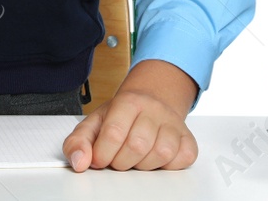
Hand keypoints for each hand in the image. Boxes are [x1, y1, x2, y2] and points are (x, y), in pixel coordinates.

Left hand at [62, 59, 199, 171]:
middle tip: (117, 159)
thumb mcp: (94, 123)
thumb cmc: (121, 117)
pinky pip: (182, 159)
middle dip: (121, 161)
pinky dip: (167, 166)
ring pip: (161, 154)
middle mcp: (154, 109)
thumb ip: (78, 142)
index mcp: (128, 101)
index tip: (99, 159)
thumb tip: (79, 162)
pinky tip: (155, 159)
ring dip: (143, 165)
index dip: (102, 153)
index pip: (114, 132)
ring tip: (135, 159)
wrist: (151, 102)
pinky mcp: (188, 139)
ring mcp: (173, 124)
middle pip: (137, 145)